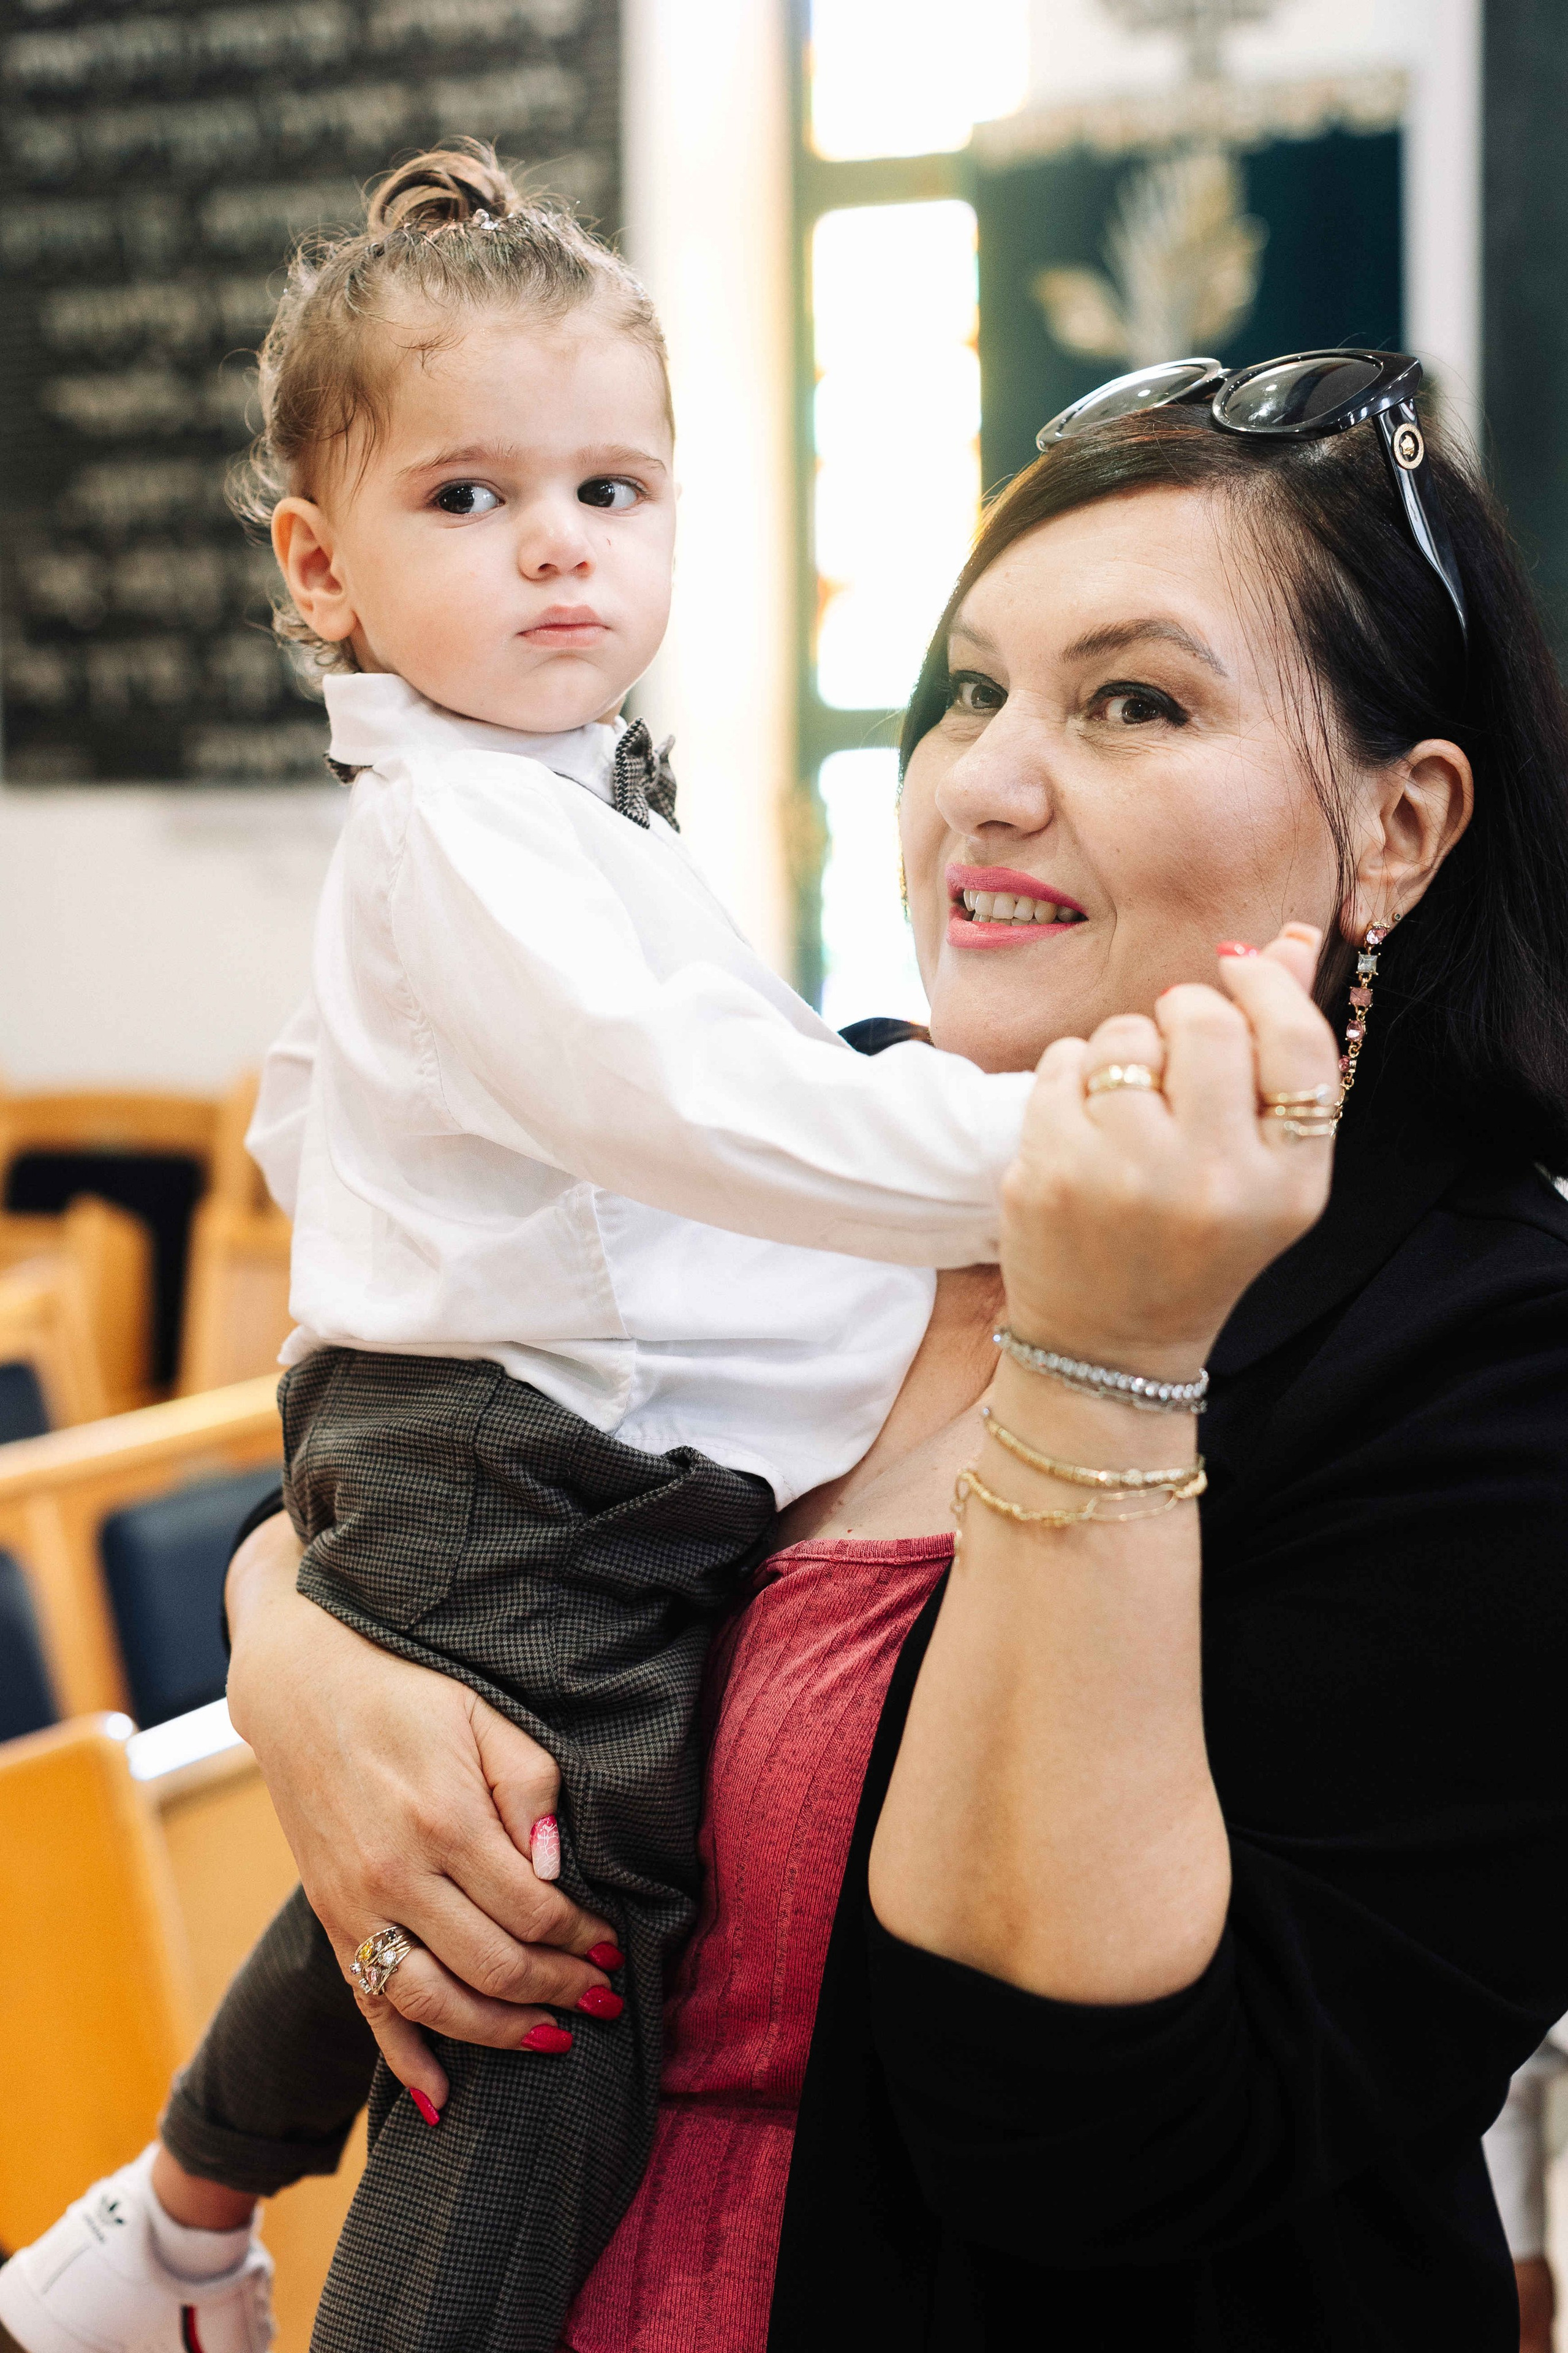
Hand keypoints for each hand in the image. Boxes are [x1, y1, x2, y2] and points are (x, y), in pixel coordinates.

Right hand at [225, 1511, 621, 2111]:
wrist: (300, 1687)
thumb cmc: (407, 1693)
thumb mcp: (483, 1715)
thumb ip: (529, 1789)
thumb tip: (557, 1871)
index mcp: (444, 1821)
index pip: (534, 1910)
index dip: (583, 1939)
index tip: (616, 1948)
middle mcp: (397, 1877)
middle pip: (495, 1966)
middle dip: (560, 1992)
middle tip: (606, 1999)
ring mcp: (357, 1908)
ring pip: (438, 2004)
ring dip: (504, 2035)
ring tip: (557, 2041)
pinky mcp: (331, 1923)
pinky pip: (369, 2009)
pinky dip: (406, 2061)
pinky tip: (444, 2098)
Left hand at [1000, 925, 1337, 1374]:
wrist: (1109, 1347)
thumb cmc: (1196, 1241)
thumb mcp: (1262, 1167)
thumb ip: (1279, 1052)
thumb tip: (1293, 938)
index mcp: (1288, 1184)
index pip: (1296, 1041)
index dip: (1266, 986)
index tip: (1237, 970)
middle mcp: (1214, 1183)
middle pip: (1206, 1021)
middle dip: (1184, 1013)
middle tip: (1173, 1049)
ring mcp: (1126, 1181)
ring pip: (1126, 1036)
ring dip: (1124, 1050)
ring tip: (1126, 1108)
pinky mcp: (1052, 1175)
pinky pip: (1064, 1060)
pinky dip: (1072, 1075)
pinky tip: (1082, 1127)